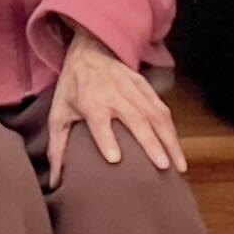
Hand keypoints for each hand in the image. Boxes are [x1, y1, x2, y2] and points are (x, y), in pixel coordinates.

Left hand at [45, 30, 183, 178]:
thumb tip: (55, 182)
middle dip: (151, 142)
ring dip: (169, 138)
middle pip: (135, 118)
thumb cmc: (72, 88)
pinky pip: (161, 107)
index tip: (115, 159)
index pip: (98, 121)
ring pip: (155, 114)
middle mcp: (113, 93)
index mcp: (89, 100)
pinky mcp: (144, 85)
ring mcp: (132, 88)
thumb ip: (57, 148)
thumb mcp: (58, 114)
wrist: (88, 51)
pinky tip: (177, 146)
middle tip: (163, 166)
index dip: (106, 138)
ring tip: (178, 164)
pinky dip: (171, 127)